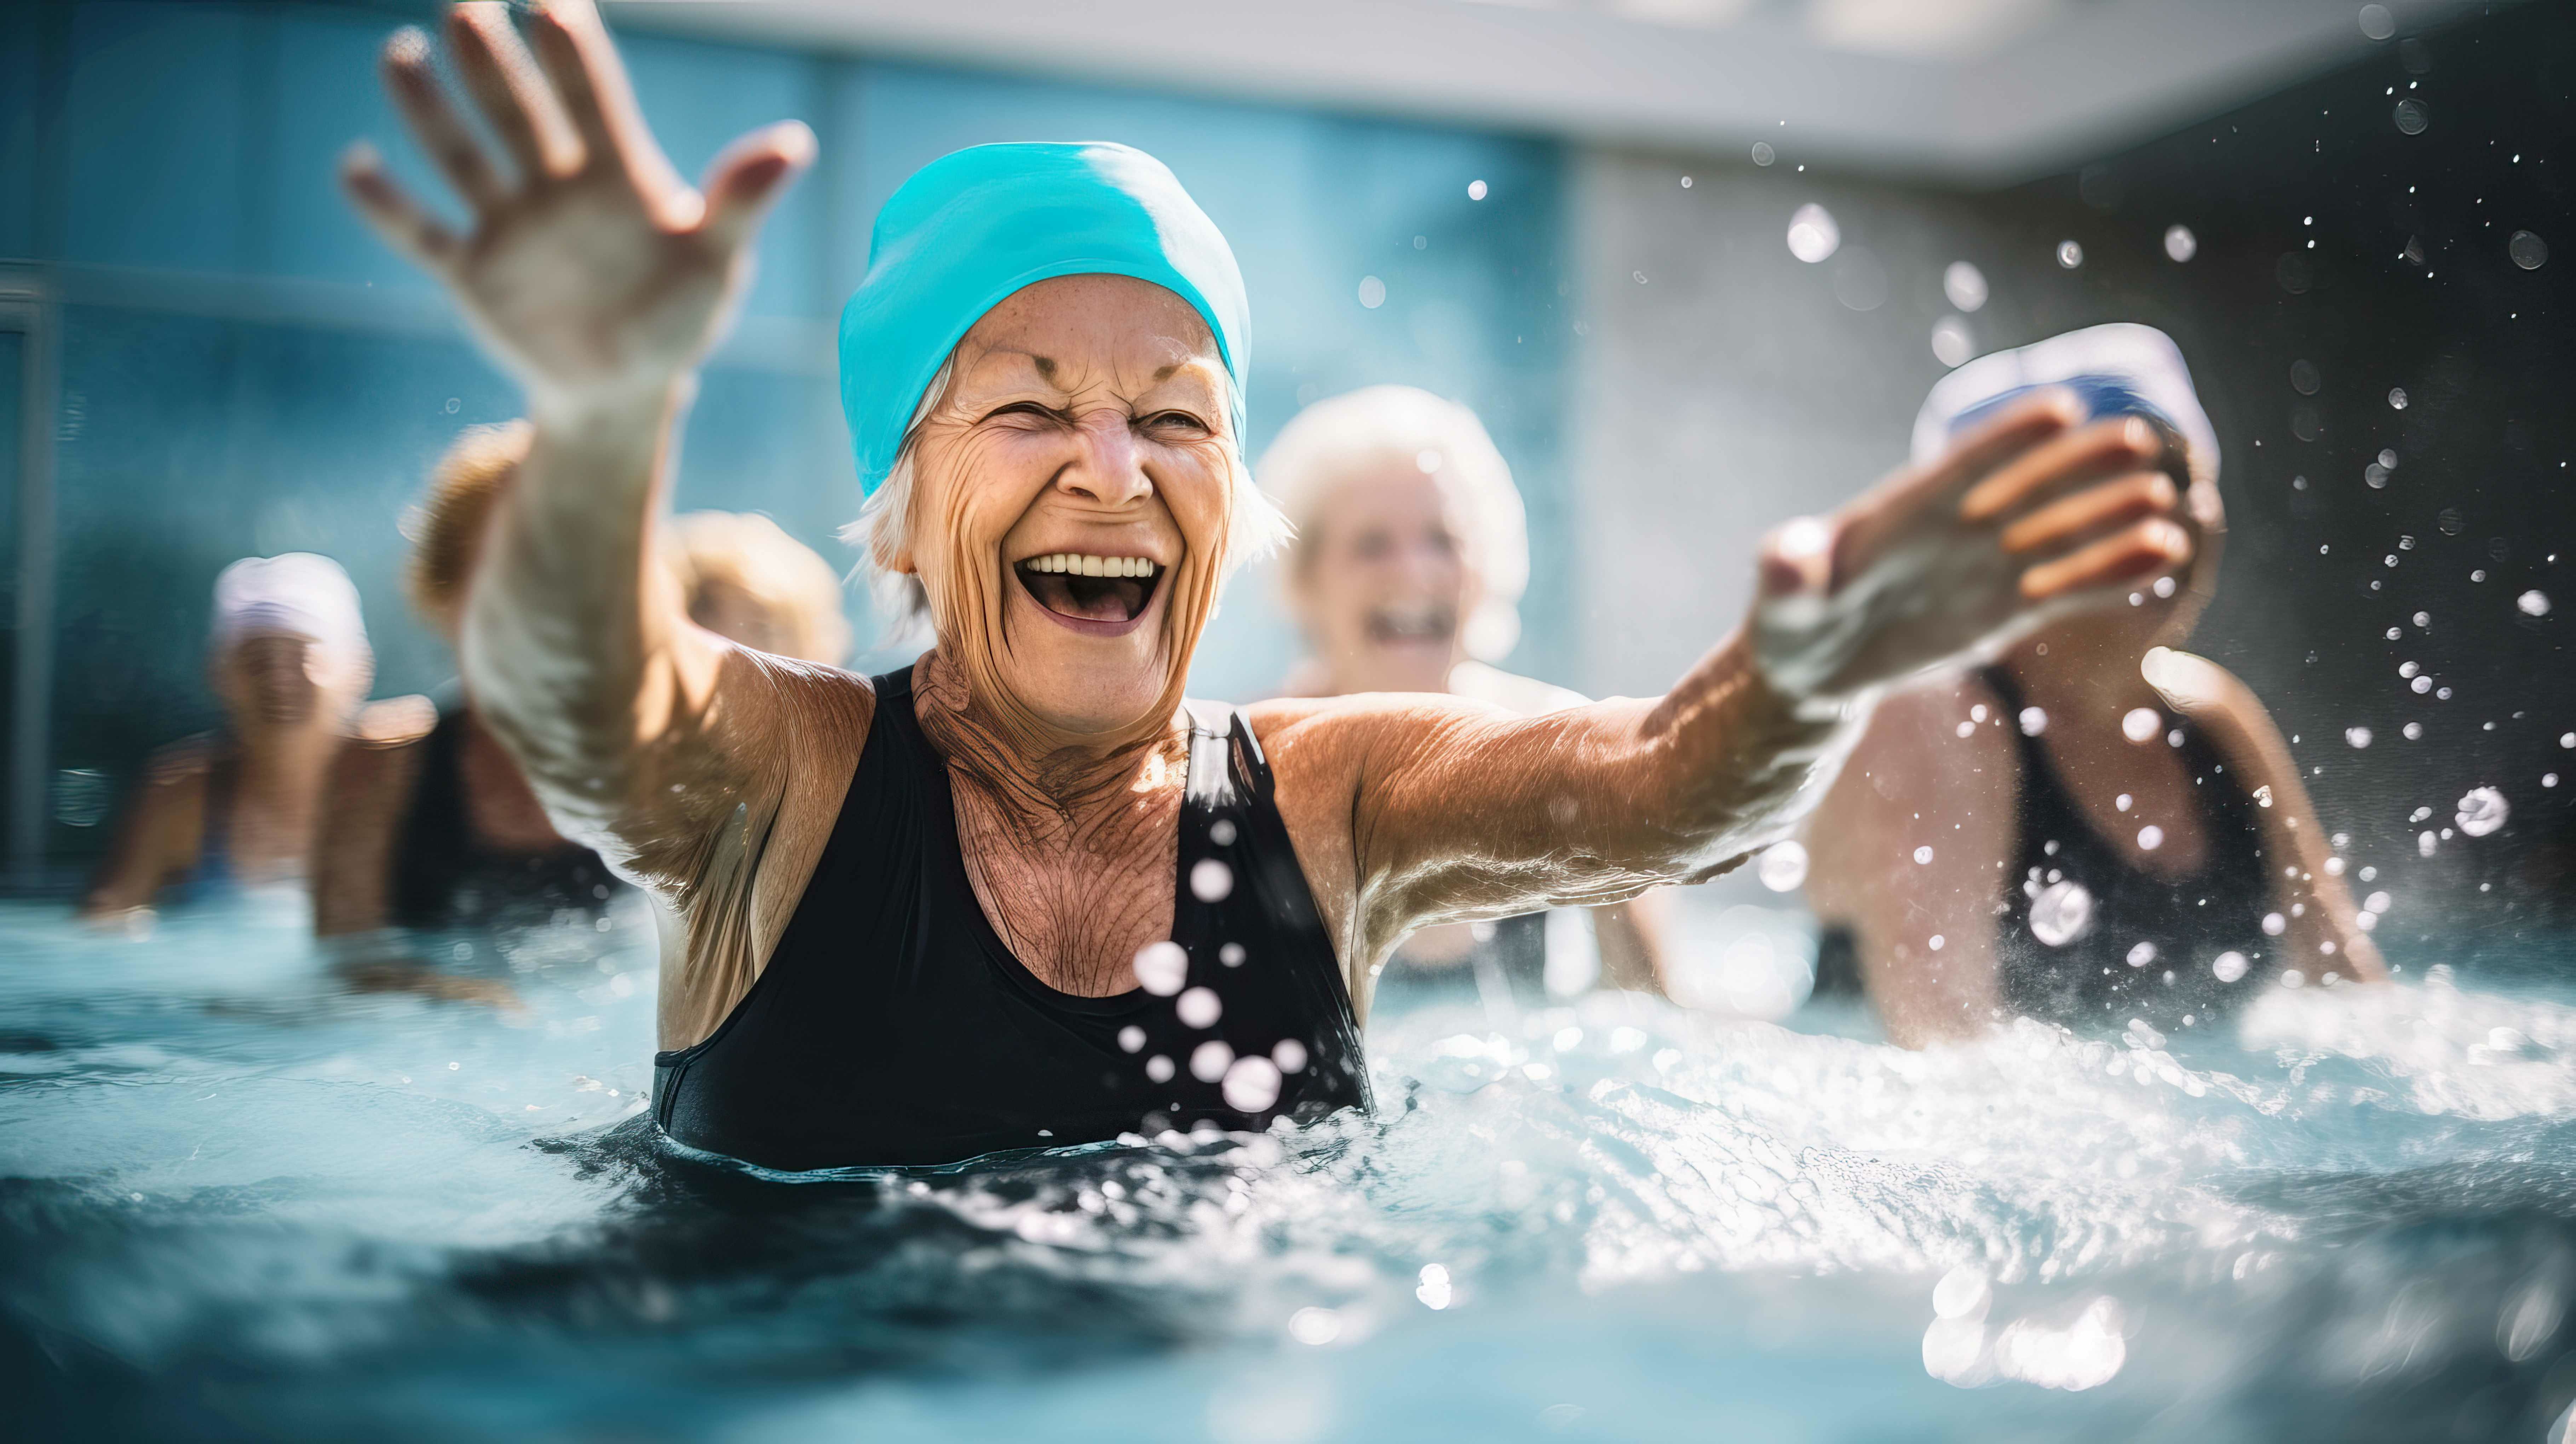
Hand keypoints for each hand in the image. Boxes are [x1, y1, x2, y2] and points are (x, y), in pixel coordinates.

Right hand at [340, 1, 811, 417]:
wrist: (626, 383)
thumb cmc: (679, 314)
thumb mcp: (717, 263)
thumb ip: (742, 202)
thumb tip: (796, 142)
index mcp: (617, 174)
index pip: (593, 101)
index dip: (573, 58)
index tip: (553, 6)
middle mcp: (554, 187)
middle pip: (518, 112)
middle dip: (492, 64)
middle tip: (467, 9)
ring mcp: (508, 225)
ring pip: (461, 156)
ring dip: (429, 110)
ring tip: (400, 55)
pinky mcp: (472, 271)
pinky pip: (422, 234)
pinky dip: (387, 206)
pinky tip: (355, 166)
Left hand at [1751, 390, 2192, 703]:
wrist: (1815, 668)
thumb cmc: (1790, 624)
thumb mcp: (1783, 605)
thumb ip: (1789, 575)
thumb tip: (1784, 556)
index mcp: (1901, 514)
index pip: (1961, 467)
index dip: (2006, 439)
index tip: (2059, 407)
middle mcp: (1955, 531)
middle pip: (2024, 487)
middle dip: (2078, 464)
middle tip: (2138, 435)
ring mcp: (1984, 567)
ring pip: (2056, 533)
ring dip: (2108, 515)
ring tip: (2163, 497)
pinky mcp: (2004, 608)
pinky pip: (2066, 587)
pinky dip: (2110, 573)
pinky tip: (2161, 553)